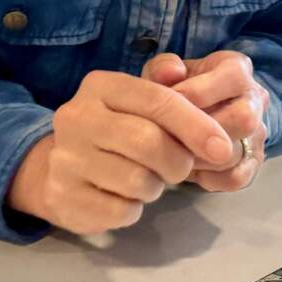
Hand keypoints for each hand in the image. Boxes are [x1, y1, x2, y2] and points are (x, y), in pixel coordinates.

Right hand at [7, 70, 234, 233]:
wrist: (59, 171)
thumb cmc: (115, 133)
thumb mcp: (140, 105)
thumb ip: (169, 91)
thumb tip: (178, 70)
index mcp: (100, 86)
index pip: (157, 99)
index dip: (196, 124)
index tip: (222, 148)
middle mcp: (76, 117)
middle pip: (148, 141)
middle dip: (178, 161)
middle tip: (180, 168)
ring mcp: (66, 158)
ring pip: (137, 180)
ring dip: (155, 187)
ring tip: (147, 180)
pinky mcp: (65, 197)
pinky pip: (121, 211)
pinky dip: (133, 209)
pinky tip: (123, 198)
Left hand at [144, 50, 269, 192]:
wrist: (191, 116)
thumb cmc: (178, 90)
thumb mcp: (165, 73)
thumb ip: (162, 68)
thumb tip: (171, 72)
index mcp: (237, 70)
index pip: (234, 76)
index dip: (200, 90)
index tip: (170, 102)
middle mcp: (255, 99)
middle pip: (244, 118)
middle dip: (202, 130)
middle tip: (170, 135)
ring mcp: (258, 133)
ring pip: (237, 151)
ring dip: (199, 156)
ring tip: (172, 153)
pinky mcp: (252, 162)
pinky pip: (236, 177)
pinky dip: (208, 177)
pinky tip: (187, 170)